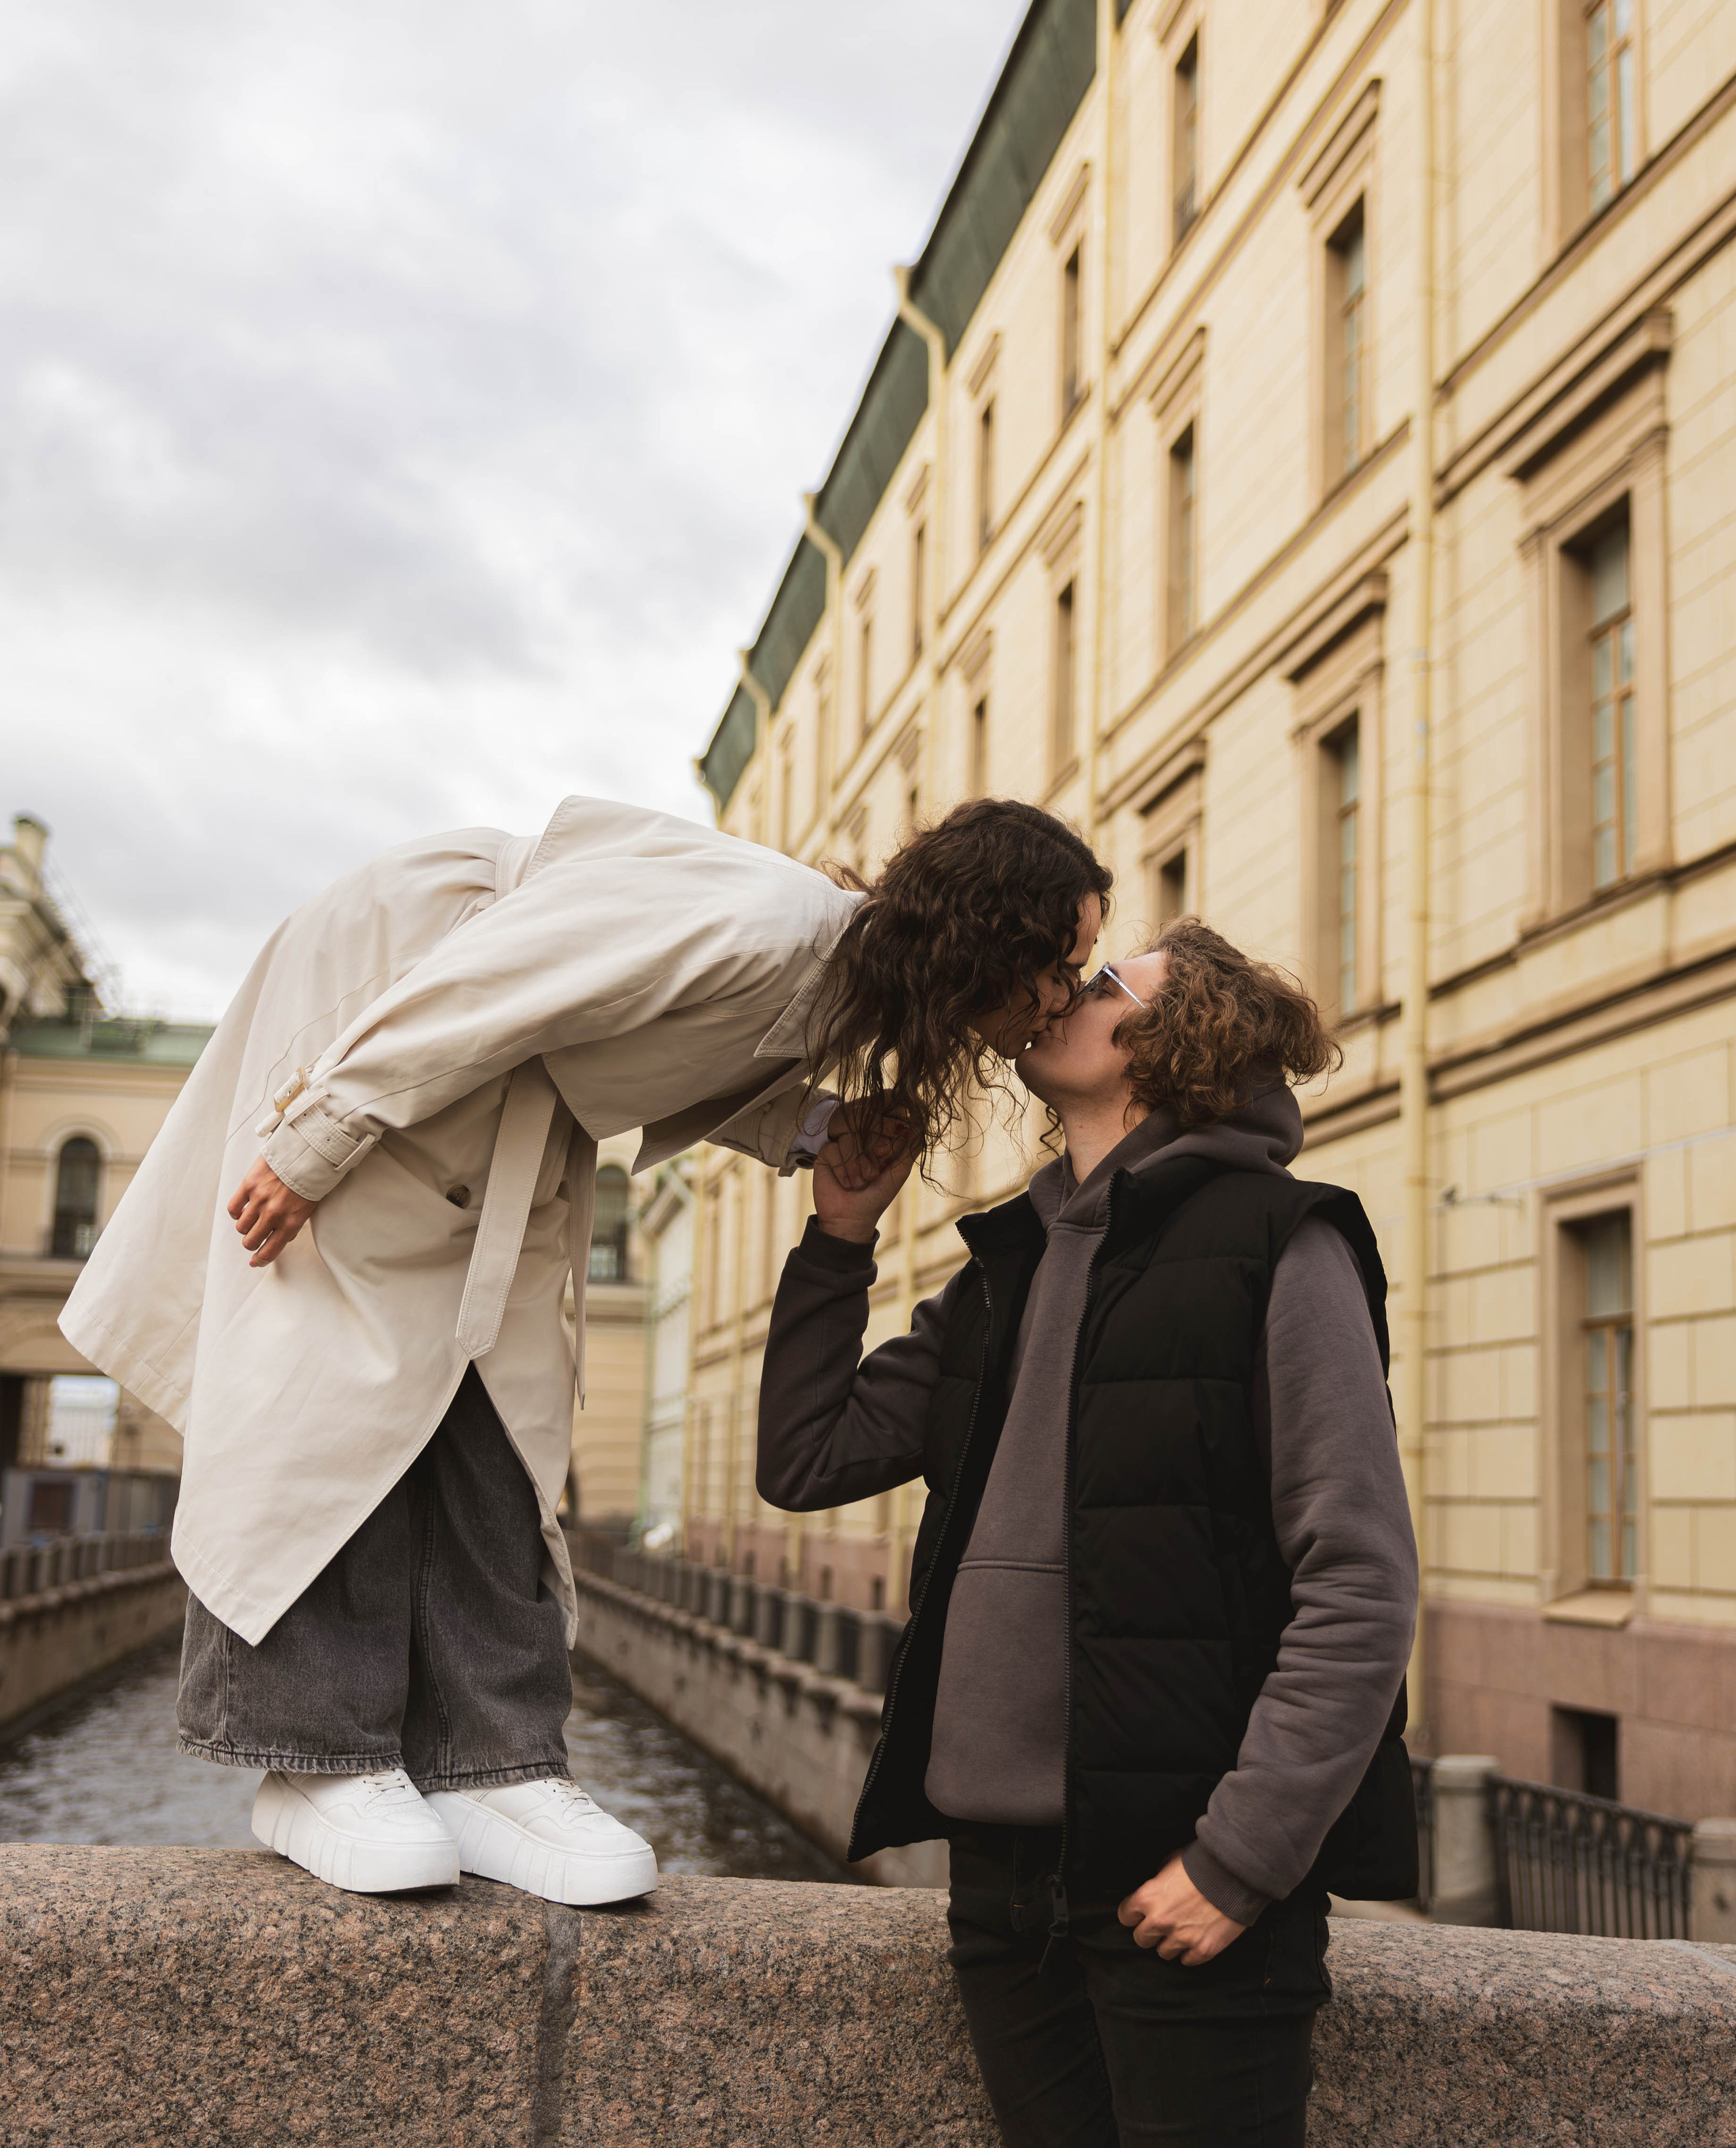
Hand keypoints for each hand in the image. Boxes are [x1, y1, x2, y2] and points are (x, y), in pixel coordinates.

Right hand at [228, 1157, 317, 1267]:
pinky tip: (244, 1207)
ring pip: (241, 1226)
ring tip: (253, 1217)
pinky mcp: (249, 1185)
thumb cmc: (311, 1180)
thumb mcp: (309, 1209)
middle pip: (250, 1241)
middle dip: (251, 1242)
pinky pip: (233, 1208)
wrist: (308, 1152)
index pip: (269, 1251)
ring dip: (245, 1225)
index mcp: (291, 1222)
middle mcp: (273, 1214)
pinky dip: (237, 1211)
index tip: (255, 1261)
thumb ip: (293, 1226)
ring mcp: (259, 1200)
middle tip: (255, 1236)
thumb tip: (279, 1240)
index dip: (259, 1260)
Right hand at [811, 1106, 916, 1243]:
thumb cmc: (877, 1197)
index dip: (884, 1137)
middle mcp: (860, 1140)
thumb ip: (910, 1150)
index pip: (882, 1122)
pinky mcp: (826, 1154)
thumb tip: (920, 1124)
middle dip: (869, 1156)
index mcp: (878, 1142)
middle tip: (872, 1175)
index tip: (884, 1154)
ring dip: (855, 1165)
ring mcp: (842, 1145)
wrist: (851, 1219)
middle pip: (864, 1127)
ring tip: (858, 1184)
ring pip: (848, 1137)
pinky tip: (845, 1183)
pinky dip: (842, 1169)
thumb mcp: (898, 1173)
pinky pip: (832, 1148)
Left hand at [1116, 1851, 1245, 1964]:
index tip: (1139, 1915)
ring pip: (1163, 1953)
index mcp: (1148, 1897)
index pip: (1126, 1916)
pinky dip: (1190, 1953)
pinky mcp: (1203, 1949)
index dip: (1133, 1915)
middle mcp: (1160, 1921)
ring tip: (1181, 1932)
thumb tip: (1156, 1884)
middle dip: (1149, 1932)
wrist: (1233, 1874)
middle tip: (1162, 1925)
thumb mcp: (1171, 1861)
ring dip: (1170, 1943)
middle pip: (1141, 1939)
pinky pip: (1187, 1961)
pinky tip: (1195, 1940)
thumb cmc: (1201, 1864)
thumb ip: (1158, 1878)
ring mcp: (1181, 1938)